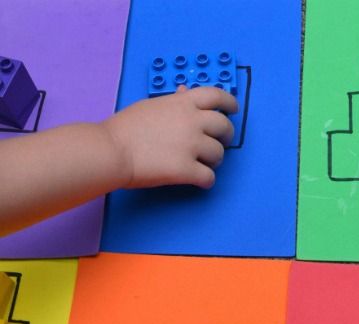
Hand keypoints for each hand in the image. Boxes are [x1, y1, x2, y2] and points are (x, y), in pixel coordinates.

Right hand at [103, 86, 237, 189]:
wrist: (112, 150)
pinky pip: (209, 178)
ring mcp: (191, 146)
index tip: (233, 109)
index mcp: (183, 103)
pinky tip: (199, 181)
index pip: (217, 95)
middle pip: (224, 127)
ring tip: (202, 164)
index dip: (229, 102)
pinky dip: (206, 181)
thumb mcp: (152, 105)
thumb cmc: (125, 128)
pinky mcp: (186, 169)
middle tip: (220, 143)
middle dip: (226, 136)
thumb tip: (185, 92)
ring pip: (219, 154)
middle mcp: (192, 121)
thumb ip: (174, 101)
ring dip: (214, 160)